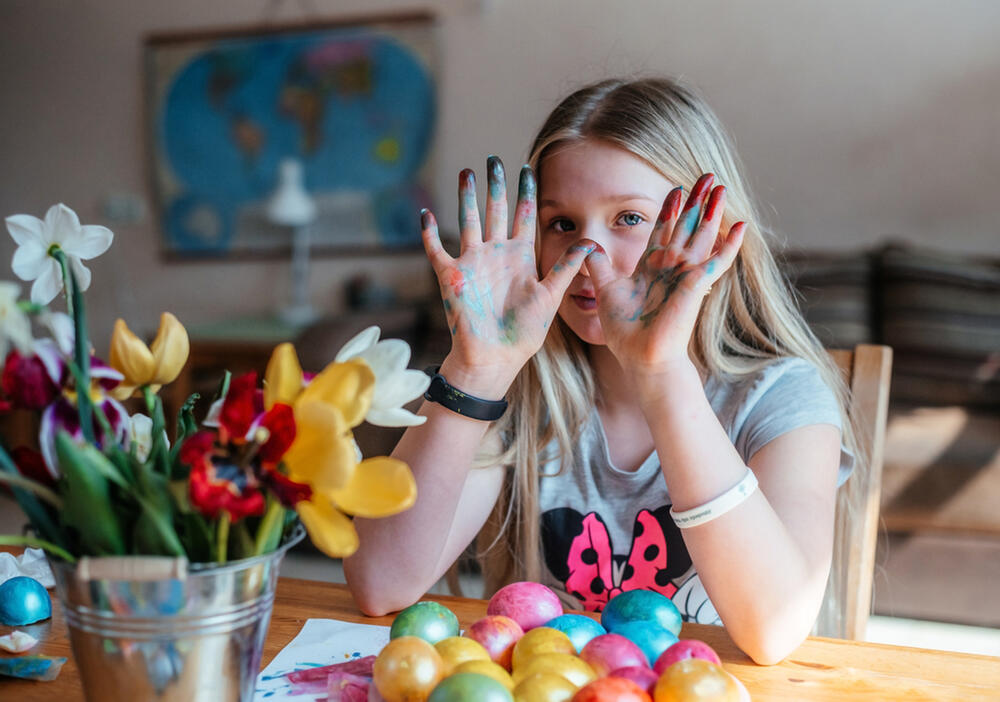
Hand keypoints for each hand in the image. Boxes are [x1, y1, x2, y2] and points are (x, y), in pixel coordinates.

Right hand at [421, 157, 594, 390]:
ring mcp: (473, 263)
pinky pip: (437, 251)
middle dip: (496, 185)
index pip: (524, 216)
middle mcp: (496, 254)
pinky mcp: (452, 277)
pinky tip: (425, 215)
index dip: (526, 193)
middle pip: (495, 210)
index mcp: (520, 257)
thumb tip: (590, 243)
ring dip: (467, 198)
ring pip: (469, 221)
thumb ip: (567, 268)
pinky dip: (429, 234)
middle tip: (494, 159)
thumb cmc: (524, 332)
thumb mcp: (551, 297)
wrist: (496, 358)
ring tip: (466, 172)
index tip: (528, 168)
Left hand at [585, 173, 745, 373]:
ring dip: (713, 211)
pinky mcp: (696, 284)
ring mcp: (685, 274)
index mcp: (652, 266)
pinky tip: (741, 225)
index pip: (663, 230)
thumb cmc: (625, 330)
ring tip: (721, 188)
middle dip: (696, 201)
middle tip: (707, 177)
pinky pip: (717, 260)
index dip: (669, 211)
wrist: (639, 355)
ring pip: (703, 235)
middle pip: (687, 226)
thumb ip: (599, 267)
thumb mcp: (607, 289)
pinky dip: (730, 243)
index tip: (676, 190)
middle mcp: (671, 266)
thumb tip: (587, 246)